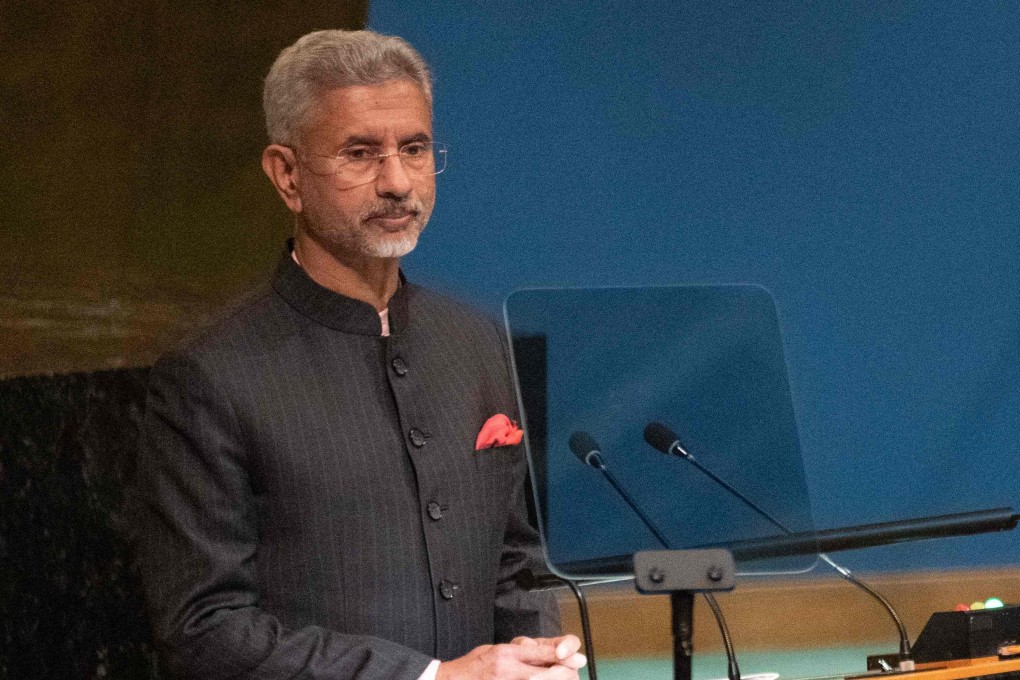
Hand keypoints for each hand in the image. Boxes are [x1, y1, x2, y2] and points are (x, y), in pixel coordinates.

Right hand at [435, 634, 585, 679]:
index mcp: (506, 653)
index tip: (576, 658)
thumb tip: (548, 651)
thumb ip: (522, 651)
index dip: (563, 655)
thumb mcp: (497, 649)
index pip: (541, 651)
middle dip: (565, 674)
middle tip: (573, 673)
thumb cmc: (474, 667)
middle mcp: (508, 670)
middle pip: (548, 673)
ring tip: (565, 677)